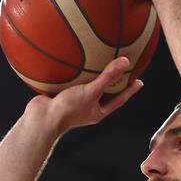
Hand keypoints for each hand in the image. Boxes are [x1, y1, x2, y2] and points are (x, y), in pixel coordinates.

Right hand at [24, 57, 143, 135]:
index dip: (130, 90)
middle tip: (122, 70)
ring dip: (93, 77)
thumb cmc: (68, 109)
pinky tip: (74, 63)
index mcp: (98, 112)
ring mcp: (75, 103)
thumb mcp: (91, 91)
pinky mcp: (62, 97)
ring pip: (88, 88)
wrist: (42, 118)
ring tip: (100, 63)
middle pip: (105, 94)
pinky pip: (72, 84)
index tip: (139, 81)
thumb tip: (125, 62)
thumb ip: (107, 77)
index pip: (119, 99)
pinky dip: (75, 74)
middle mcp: (88, 108)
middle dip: (113, 82)